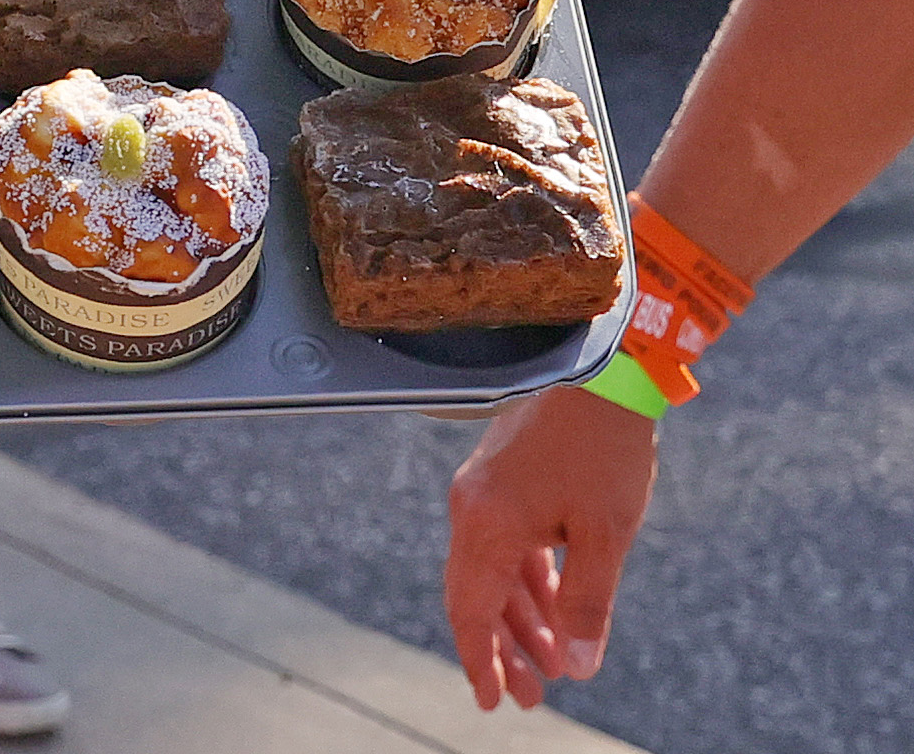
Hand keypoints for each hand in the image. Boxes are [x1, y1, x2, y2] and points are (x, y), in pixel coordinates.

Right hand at [442, 382, 655, 710]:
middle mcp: (471, 509)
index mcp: (486, 524)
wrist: (599, 375)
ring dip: (520, 621)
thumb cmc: (603, 451)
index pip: (471, 609)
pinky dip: (528, 586)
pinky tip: (556, 612)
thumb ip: (589, 603)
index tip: (493, 702)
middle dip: (503, 650)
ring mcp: (483, 494)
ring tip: (553, 665)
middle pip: (475, 596)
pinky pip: (505, 549)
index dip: (481, 660)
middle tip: (531, 697)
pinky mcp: (501, 484)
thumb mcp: (606, 535)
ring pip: (492, 574)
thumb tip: (581, 667)